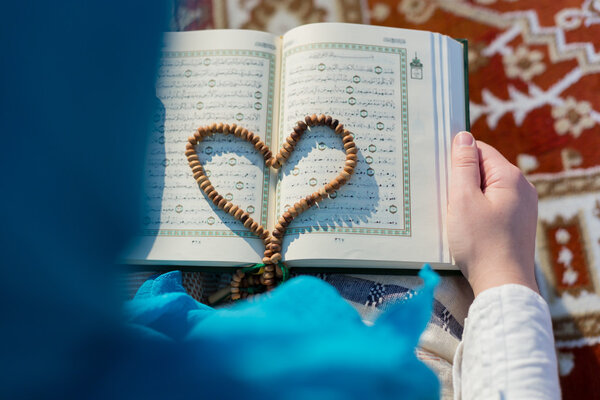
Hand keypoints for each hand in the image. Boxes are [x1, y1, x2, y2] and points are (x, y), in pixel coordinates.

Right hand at [447, 132, 538, 296]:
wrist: (502, 284)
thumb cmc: (480, 242)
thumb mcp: (463, 199)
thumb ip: (463, 166)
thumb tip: (463, 137)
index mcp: (511, 177)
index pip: (480, 150)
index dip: (458, 159)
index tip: (442, 177)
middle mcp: (522, 188)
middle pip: (485, 169)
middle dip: (462, 180)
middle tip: (446, 200)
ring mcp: (523, 207)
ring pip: (487, 189)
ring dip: (468, 197)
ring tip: (456, 216)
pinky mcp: (517, 224)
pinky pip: (493, 206)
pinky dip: (477, 211)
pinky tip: (468, 227)